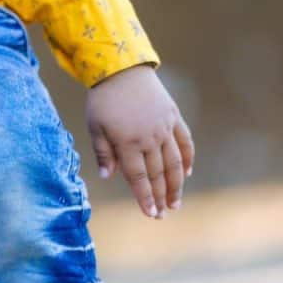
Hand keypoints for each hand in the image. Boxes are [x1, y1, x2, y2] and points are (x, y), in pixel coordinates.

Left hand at [86, 64, 194, 218]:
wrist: (121, 68)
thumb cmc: (103, 99)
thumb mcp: (95, 126)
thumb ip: (103, 153)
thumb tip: (108, 177)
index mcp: (128, 142)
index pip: (138, 177)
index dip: (145, 197)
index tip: (151, 214)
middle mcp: (150, 138)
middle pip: (158, 174)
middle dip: (160, 196)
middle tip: (163, 214)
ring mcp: (165, 128)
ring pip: (175, 162)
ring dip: (176, 184)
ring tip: (175, 202)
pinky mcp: (174, 117)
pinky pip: (185, 142)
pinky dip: (188, 159)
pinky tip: (187, 173)